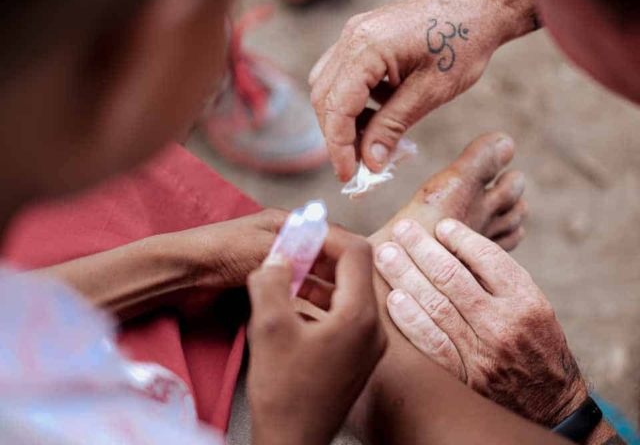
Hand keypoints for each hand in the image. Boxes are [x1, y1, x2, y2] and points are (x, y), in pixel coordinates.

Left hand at [170, 208, 357, 312]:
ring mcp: (272, 263)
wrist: (181, 274)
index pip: (326, 234)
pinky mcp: (262, 284)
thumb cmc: (221, 252)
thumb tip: (334, 252)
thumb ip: (301, 250)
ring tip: (341, 309)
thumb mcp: (265, 247)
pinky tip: (317, 313)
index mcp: (284, 223)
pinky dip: (306, 299)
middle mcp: (281, 241)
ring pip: (308, 276)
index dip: (345, 252)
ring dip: (324, 290)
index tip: (363, 272)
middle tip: (355, 295)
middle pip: (320, 257)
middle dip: (338, 274)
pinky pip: (293, 291)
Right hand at [247, 240, 386, 444]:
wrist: (292, 443)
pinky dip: (321, 301)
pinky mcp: (357, 357)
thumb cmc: (284, 394)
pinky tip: (292, 304)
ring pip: (347, 293)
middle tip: (291, 251)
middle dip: (320, 257)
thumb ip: (270, 282)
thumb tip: (276, 258)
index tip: (302, 233)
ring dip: (318, 279)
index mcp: (359, 316)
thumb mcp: (268, 328)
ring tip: (286, 276)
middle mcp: (373, 328)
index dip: (328, 236)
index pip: (356, 252)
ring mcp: (368, 345)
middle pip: (354, 271)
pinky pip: (344, 314)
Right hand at [309, 0, 537, 180]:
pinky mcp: (363, 38)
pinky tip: (378, 115)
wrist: (482, 7)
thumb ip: (393, 126)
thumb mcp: (430, 92)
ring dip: (343, 120)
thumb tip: (370, 162)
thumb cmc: (463, 43)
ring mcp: (355, 34)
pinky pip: (343, 75)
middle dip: (337, 136)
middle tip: (358, 165)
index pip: (336, 107)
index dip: (338, 146)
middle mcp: (352, 37)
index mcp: (366, 47)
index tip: (348, 175)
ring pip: (329, 87)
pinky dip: (353, 102)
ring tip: (371, 142)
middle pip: (324, 97)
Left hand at [376, 218, 586, 426]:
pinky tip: (393, 298)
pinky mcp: (464, 377)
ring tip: (387, 255)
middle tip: (402, 229)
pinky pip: (431, 343)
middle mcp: (504, 324)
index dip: (458, 237)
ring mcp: (482, 353)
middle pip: (451, 276)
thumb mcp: (533, 306)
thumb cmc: (535, 344)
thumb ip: (499, 278)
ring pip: (435, 305)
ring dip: (405, 275)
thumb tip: (455, 244)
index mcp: (526, 300)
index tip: (439, 225)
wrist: (550, 404)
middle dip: (421, 248)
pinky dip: (410, 319)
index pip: (487, 257)